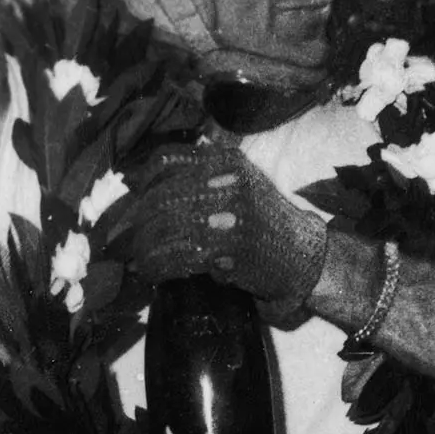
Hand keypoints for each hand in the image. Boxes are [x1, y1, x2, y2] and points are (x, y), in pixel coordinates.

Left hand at [122, 144, 327, 306]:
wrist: (303, 253)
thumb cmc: (263, 218)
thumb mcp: (238, 181)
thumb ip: (199, 176)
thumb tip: (140, 186)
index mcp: (225, 161)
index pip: (166, 161)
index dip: (143, 182)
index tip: (135, 199)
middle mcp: (227, 182)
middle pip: (161, 197)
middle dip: (140, 222)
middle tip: (130, 238)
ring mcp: (229, 214)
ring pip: (166, 227)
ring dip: (145, 248)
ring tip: (139, 259)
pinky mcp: (229, 248)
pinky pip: (178, 255)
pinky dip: (158, 266)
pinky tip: (152, 272)